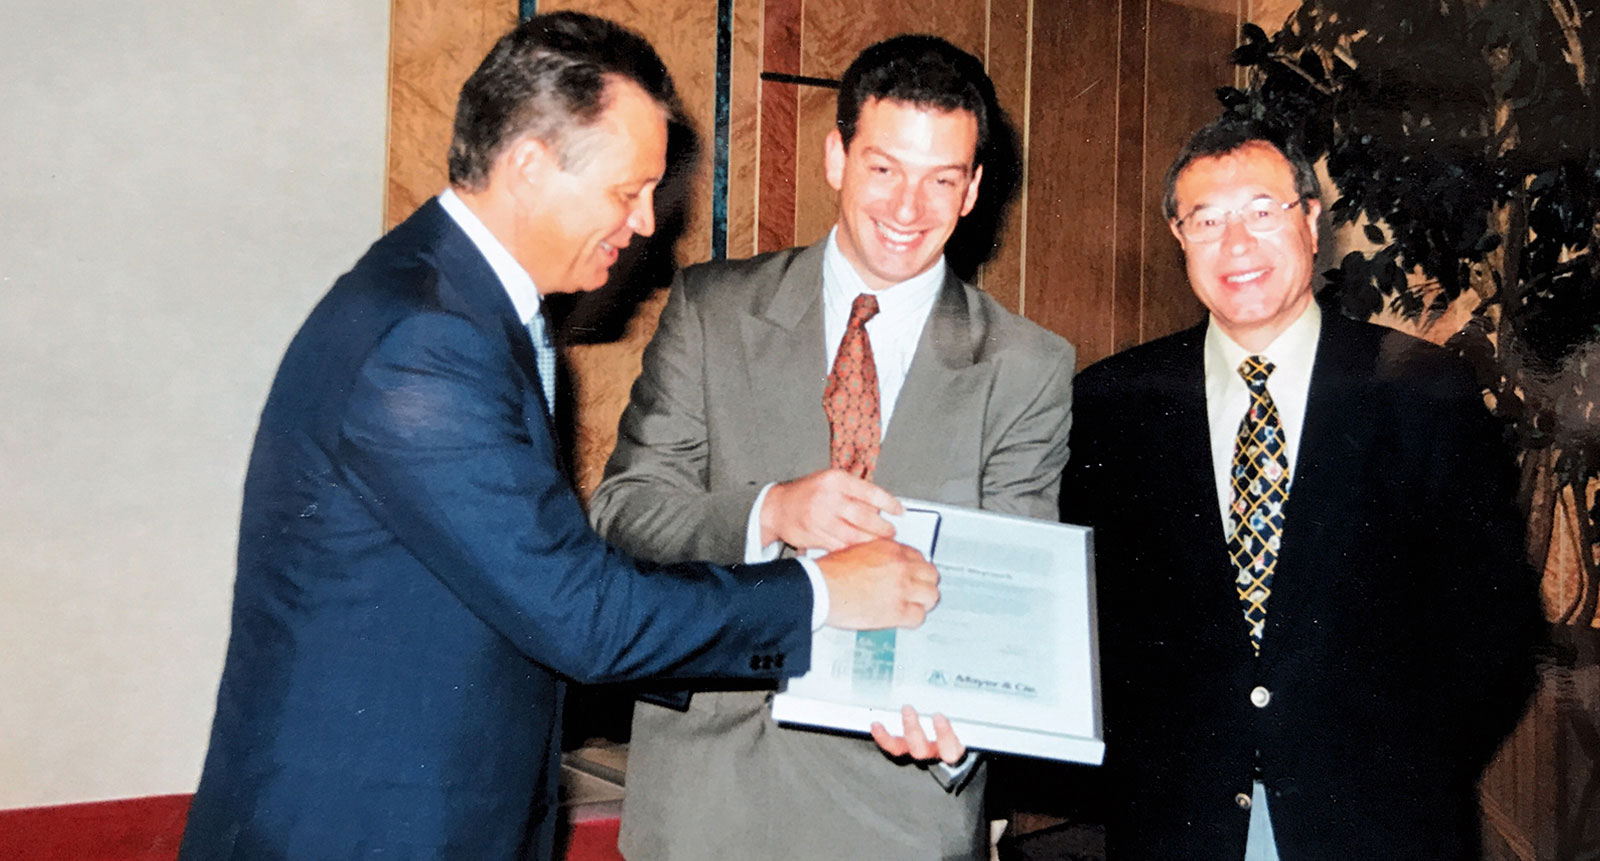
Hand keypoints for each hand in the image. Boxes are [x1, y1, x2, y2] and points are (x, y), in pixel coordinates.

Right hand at [760, 468, 903, 550]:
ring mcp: (820, 518)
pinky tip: (862, 550)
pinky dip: (854, 550)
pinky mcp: (815, 535)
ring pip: (855, 535)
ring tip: (880, 543)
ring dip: (871, 542)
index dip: (889, 503)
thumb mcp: (830, 481)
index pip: (870, 492)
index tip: (900, 511)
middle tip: (891, 532)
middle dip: (883, 528)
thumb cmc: (806, 494)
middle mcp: (828, 497)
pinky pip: (841, 546)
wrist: (776, 507)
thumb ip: (854, 492)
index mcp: (835, 480)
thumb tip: (881, 508)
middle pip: (865, 517)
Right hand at [815, 538, 937, 629]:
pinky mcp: (897, 611)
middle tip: (918, 590)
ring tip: (915, 605)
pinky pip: (919, 617)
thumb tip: (882, 565)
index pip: (918, 557)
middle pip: (931, 574)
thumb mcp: (856, 550)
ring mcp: (901, 589)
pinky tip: (904, 619)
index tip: (913, 575)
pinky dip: (913, 619)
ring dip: (923, 601)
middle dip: (925, 583)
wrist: (821, 587)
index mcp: (890, 549)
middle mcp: (900, 566)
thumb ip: (876, 555)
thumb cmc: (830, 572)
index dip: (916, 569)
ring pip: (931, 595)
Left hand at [871, 705, 966, 763]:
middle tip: (909, 709)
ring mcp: (921, 752)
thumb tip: (988, 686)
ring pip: (909, 749)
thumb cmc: (969, 729)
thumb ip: (975, 712)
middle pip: (924, 750)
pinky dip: (883, 737)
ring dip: (902, 730)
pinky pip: (894, 748)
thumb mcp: (975, 722)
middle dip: (914, 731)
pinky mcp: (907, 749)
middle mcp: (936, 755)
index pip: (951, 750)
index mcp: (955, 751)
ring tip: (903, 710)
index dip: (944, 735)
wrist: (958, 754)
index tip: (939, 716)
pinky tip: (876, 725)